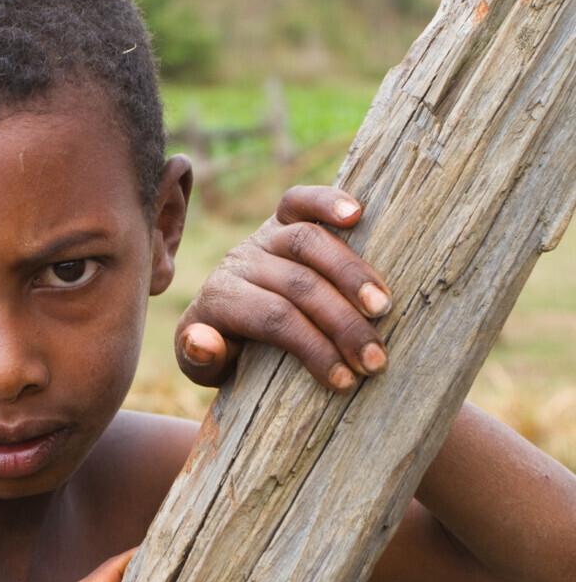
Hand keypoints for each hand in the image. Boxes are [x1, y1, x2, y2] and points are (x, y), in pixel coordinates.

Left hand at [175, 186, 391, 390]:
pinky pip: (300, 201)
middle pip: (298, 284)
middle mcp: (241, 262)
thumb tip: (202, 341)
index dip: (312, 348)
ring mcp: (262, 237)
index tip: (345, 380)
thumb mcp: (201, 367)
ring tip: (383, 308)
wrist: (221, 316)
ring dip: (351, 274)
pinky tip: (359, 213)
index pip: (273, 319)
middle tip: (375, 358)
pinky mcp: (281, 218)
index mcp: (220, 300)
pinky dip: (328, 201)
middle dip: (341, 323)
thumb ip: (198, 359)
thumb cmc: (224, 351)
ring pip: (308, 242)